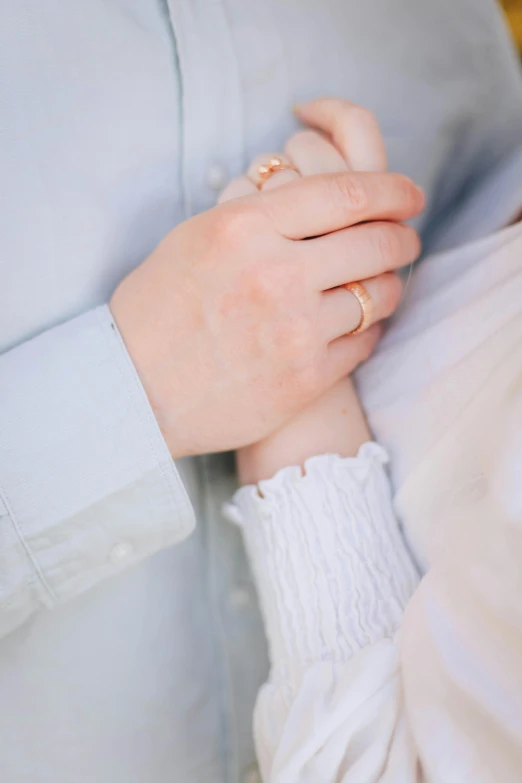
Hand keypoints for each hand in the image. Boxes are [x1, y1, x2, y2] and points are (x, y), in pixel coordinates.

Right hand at [111, 125, 422, 458]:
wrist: (132, 391)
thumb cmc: (156, 310)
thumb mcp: (196, 238)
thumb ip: (262, 213)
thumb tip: (323, 200)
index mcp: (245, 227)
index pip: (347, 193)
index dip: (393, 190)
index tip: (409, 195)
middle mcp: (276, 274)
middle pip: (377, 241)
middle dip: (402, 236)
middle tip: (404, 238)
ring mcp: (295, 330)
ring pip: (379, 295)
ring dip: (388, 285)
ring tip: (379, 284)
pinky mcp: (306, 378)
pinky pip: (365, 342)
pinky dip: (368, 328)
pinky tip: (355, 324)